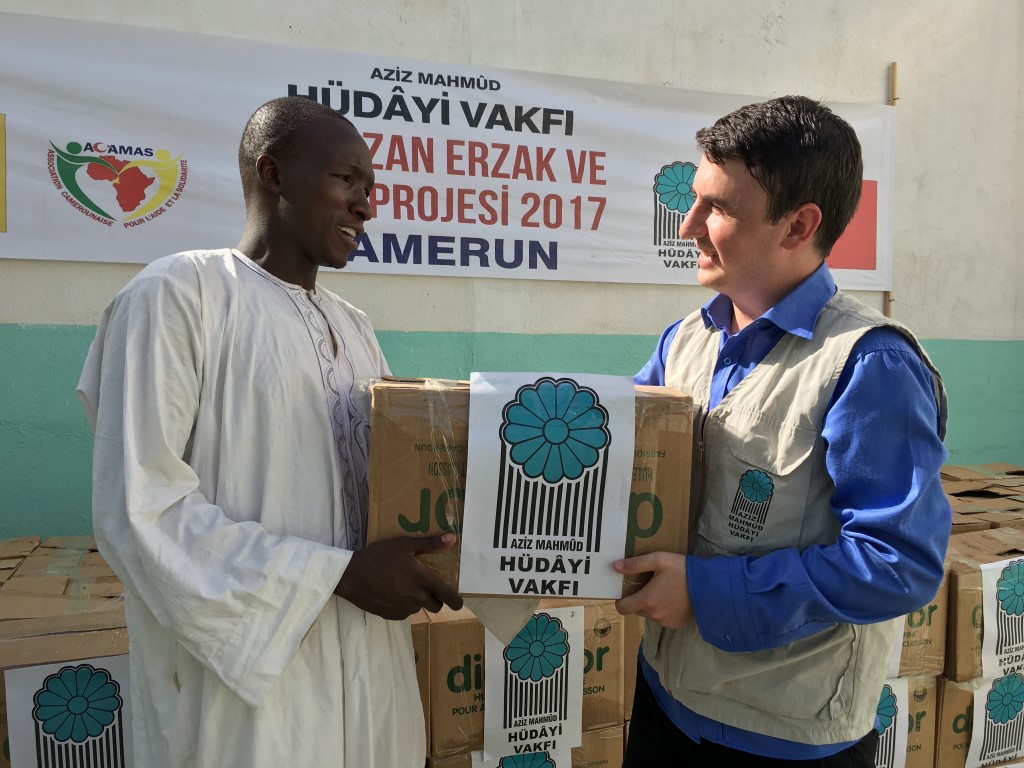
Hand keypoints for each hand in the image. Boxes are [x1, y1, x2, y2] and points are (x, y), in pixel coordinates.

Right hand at [335, 533, 463, 619]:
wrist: (351, 576)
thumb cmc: (378, 557)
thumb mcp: (404, 545)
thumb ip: (430, 544)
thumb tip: (453, 538)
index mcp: (423, 580)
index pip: (449, 597)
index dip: (456, 600)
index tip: (457, 600)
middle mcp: (417, 598)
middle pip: (436, 605)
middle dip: (435, 597)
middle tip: (425, 585)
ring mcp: (404, 609)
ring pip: (419, 608)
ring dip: (417, 600)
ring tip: (403, 585)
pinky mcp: (392, 616)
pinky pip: (405, 612)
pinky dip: (403, 605)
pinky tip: (392, 592)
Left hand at [613, 552, 692, 627]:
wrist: (711, 587)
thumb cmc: (683, 571)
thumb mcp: (659, 560)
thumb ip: (636, 564)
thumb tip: (615, 566)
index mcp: (647, 600)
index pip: (622, 608)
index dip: (621, 601)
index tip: (626, 592)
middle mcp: (654, 615)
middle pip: (637, 609)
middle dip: (640, 599)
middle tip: (649, 585)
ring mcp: (666, 621)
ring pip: (651, 614)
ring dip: (653, 605)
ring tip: (664, 590)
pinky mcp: (676, 624)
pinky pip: (663, 618)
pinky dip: (664, 610)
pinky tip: (674, 598)